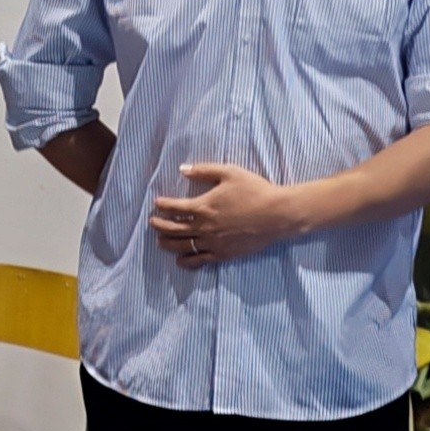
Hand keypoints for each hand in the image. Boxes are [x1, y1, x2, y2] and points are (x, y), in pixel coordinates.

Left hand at [149, 162, 313, 267]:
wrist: (276, 215)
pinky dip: (186, 261)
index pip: (174, 208)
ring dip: (167, 244)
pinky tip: (180, 261)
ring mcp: (213, 243)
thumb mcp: (229, 173)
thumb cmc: (255, 190)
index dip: (162, 205)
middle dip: (159, 225)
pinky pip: (200, 261)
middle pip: (173, 229)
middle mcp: (204, 227)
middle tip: (153, 223)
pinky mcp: (223, 254)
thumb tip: (182, 169)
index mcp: (203, 206)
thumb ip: (203, 170)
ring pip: (182, 246)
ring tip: (160, 241)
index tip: (156, 203)